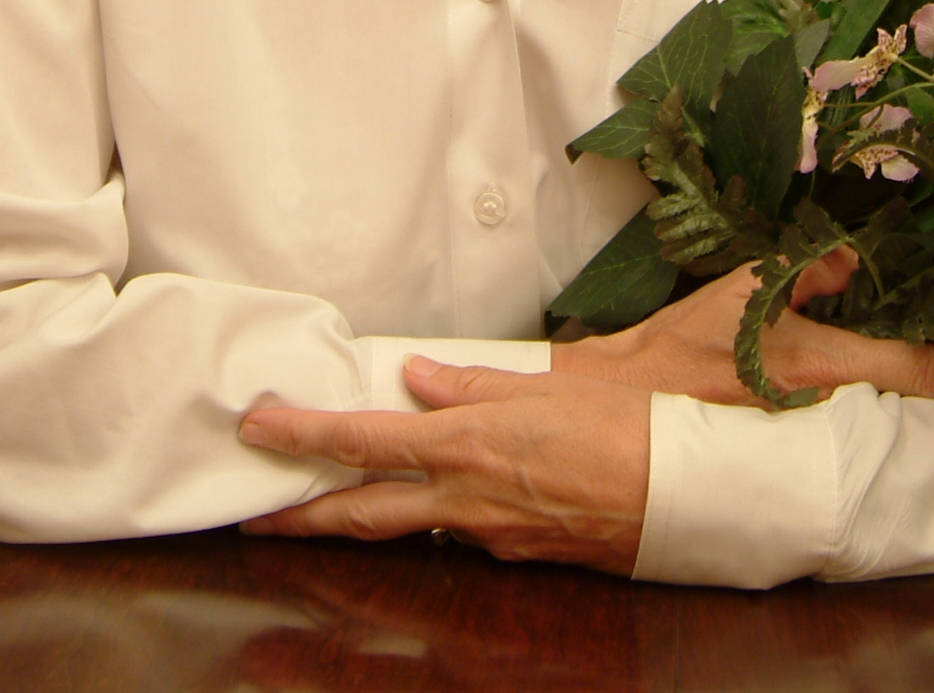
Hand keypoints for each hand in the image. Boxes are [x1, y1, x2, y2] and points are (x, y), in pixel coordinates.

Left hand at [239, 356, 647, 572]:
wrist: (679, 494)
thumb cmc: (622, 428)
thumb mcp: (544, 387)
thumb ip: (472, 384)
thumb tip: (418, 375)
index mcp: (465, 443)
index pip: (362, 442)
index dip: (303, 437)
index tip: (259, 430)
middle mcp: (464, 498)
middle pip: (361, 514)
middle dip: (301, 517)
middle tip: (253, 516)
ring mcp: (486, 536)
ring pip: (405, 532)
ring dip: (359, 524)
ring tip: (321, 513)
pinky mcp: (514, 558)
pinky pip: (459, 537)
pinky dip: (435, 523)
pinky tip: (434, 508)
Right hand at [550, 246, 933, 405]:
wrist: (624, 420)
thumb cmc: (677, 353)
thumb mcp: (739, 294)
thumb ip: (802, 273)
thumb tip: (854, 259)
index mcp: (830, 365)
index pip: (929, 371)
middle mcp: (838, 409)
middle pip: (927, 402)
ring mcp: (821, 434)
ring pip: (900, 415)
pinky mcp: (800, 448)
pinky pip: (864, 426)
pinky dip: (893, 411)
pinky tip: (910, 399)